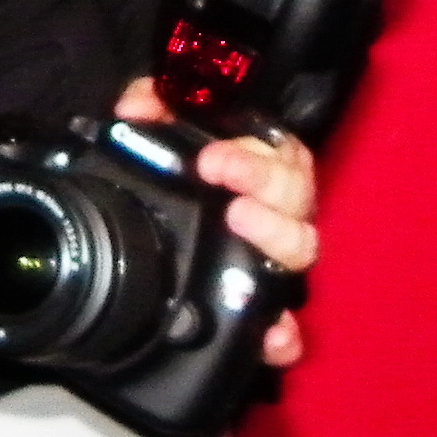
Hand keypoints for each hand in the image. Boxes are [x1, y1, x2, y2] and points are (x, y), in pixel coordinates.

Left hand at [112, 77, 317, 368]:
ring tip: (241, 220)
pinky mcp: (264, 312)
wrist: (154, 257)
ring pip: (300, 249)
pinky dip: (283, 332)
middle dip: (262, 181)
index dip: (253, 154)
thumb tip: (136, 105)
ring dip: (276, 234)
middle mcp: (275, 215)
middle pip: (294, 195)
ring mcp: (274, 263)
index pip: (282, 154)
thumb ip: (152, 107)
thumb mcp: (163, 135)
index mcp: (261, 172)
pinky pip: (287, 327)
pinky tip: (271, 332)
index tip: (211, 157)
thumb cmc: (185, 184)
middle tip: (216, 172)